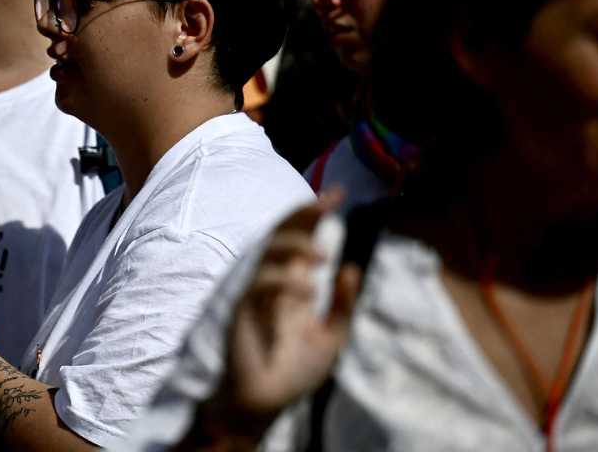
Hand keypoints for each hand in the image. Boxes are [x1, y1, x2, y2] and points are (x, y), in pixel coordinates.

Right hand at [207, 196, 359, 434]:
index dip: (316, 215)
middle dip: (305, 214)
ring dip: (296, 247)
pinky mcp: (244, 309)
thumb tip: (353, 268)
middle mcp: (274, 282)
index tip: (339, 193)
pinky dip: (283, 281)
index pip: (303, 240)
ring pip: (269, 252)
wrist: (265, 403)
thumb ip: (342, 305)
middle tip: (329, 200)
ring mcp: (257, 293)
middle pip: (283, 234)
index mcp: (294, 285)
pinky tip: (306, 290)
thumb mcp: (331, 338)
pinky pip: (260, 284)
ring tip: (323, 257)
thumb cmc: (293, 372)